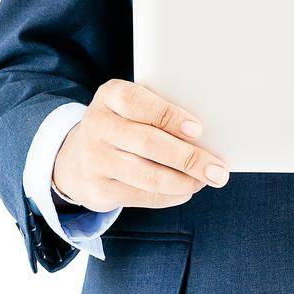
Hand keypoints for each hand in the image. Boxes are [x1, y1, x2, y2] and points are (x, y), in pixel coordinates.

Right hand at [52, 80, 229, 210]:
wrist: (75, 158)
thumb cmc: (121, 126)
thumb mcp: (130, 108)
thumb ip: (158, 112)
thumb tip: (206, 136)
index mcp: (109, 96)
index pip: (138, 102)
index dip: (169, 116)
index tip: (198, 129)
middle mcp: (97, 126)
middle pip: (147, 142)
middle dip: (188, 157)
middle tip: (217, 168)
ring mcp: (94, 160)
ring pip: (147, 175)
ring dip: (183, 181)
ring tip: (205, 180)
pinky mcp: (98, 190)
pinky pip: (141, 196)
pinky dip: (170, 196)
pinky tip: (186, 191)